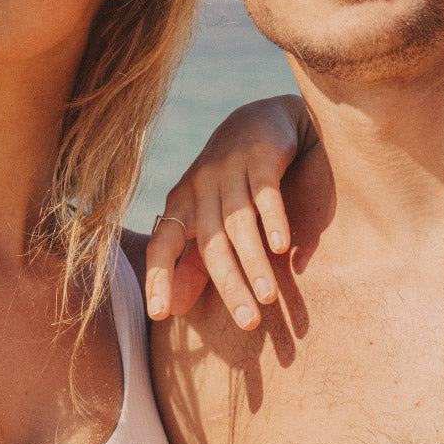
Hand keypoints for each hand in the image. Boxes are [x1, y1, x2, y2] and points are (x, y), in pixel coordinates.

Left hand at [145, 94, 313, 329]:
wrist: (258, 120)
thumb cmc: (227, 183)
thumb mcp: (205, 219)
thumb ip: (191, 263)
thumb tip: (173, 310)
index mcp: (180, 205)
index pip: (162, 244)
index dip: (159, 277)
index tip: (160, 315)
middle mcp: (200, 187)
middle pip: (211, 244)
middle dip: (229, 285)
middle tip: (248, 323)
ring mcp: (229, 170)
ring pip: (239, 223)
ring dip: (254, 261)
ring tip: (269, 297)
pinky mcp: (260, 157)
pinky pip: (266, 192)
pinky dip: (274, 219)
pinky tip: (284, 247)